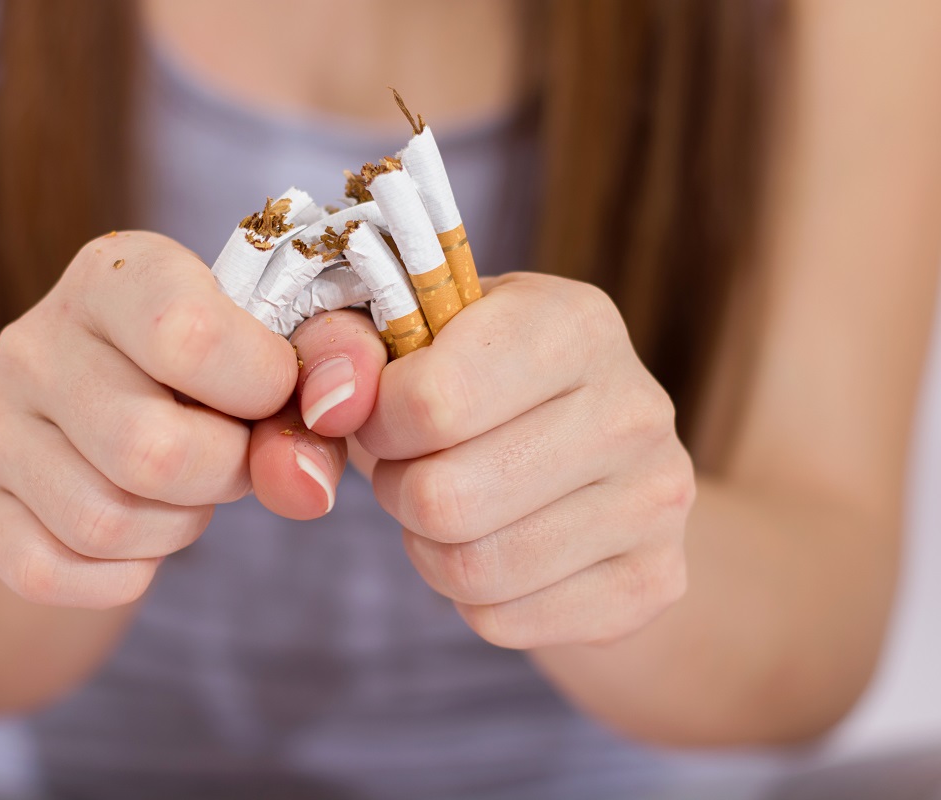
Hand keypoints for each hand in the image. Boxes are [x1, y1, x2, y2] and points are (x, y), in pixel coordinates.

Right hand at [0, 232, 300, 607]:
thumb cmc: (211, 374)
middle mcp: (34, 339)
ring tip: (186, 492)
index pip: (189, 336)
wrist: (105, 422)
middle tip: (236, 457)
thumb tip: (318, 456)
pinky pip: (51, 572)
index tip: (276, 396)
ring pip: (104, 521)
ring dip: (178, 527)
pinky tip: (142, 537)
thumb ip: (327, 375)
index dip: (263, 389)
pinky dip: (121, 574)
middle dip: (226, 474)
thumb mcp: (276, 348)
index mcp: (115, 275)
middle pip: (150, 449)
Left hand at [356, 273, 694, 648]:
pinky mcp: (653, 579)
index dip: (377, 423)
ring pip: (473, 568)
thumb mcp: (409, 344)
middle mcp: (632, 407)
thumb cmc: (479, 390)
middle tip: (414, 471)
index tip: (386, 416)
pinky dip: (470, 598)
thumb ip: (343, 349)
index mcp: (572, 323)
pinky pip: (504, 619)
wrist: (591, 468)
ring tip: (448, 510)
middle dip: (399, 492)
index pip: (432, 401)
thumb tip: (330, 402)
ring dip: (428, 548)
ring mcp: (656, 499)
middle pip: (445, 498)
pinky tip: (495, 549)